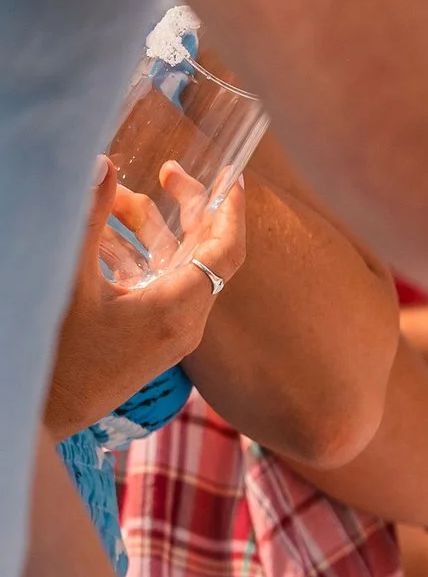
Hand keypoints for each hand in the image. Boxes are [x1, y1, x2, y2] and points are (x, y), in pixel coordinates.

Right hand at [46, 162, 245, 438]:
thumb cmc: (57, 351)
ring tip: (117, 196)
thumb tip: (102, 165)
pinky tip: (104, 234)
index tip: (232, 177)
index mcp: (178, 308)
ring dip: (150, 229)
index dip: (231, 210)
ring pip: (174, 266)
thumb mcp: (68, 278)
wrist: (46, 410)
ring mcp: (169, 332)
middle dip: (188, 208)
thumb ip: (88, 218)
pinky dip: (136, 254)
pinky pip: (156, 285)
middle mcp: (185, 321)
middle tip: (169, 170)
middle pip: (204, 253)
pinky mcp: (150, 338)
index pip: (227, 251)